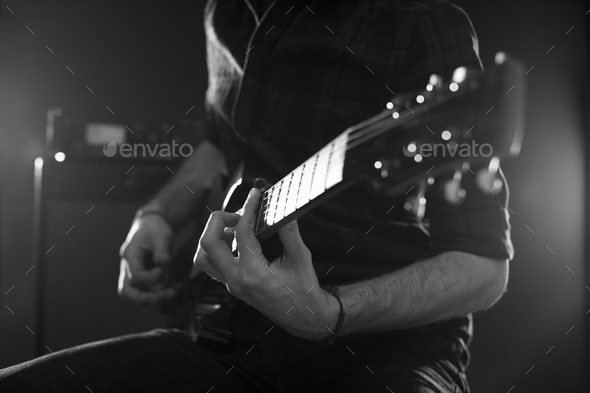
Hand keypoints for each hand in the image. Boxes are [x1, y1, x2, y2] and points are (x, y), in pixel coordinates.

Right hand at [118, 213, 177, 303]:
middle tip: (166, 295)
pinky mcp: (142, 278)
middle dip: (146, 299)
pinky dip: (159, 293)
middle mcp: (127, 268)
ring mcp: (133, 274)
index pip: (136, 276)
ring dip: (154, 298)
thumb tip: (164, 266)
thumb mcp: (161, 235)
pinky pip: (146, 291)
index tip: (165, 268)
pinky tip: (175, 288)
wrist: (151, 225)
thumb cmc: (155, 229)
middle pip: (126, 293)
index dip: (153, 277)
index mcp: (130, 256)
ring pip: (135, 296)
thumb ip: (162, 251)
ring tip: (173, 292)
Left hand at [193, 188, 338, 339]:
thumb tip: (283, 209)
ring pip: (202, 257)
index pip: (241, 232)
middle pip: (208, 243)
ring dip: (212, 236)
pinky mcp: (231, 286)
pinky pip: (212, 265)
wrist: (303, 316)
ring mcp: (231, 284)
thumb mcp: (300, 258)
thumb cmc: (303, 291)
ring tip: (232, 228)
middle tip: (239, 214)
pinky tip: (234, 241)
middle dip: (219, 220)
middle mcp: (236, 280)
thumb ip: (290, 232)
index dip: (248, 208)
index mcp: (253, 273)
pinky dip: (217, 249)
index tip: (254, 195)